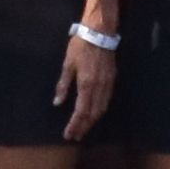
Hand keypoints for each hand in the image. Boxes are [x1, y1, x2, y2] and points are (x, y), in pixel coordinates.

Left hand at [58, 21, 122, 139]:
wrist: (100, 32)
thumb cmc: (80, 46)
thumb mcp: (68, 64)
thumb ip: (63, 85)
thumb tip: (57, 103)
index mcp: (86, 85)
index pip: (81, 111)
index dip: (75, 125)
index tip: (69, 134)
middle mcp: (99, 88)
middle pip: (93, 114)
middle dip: (84, 126)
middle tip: (76, 136)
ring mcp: (107, 84)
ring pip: (101, 109)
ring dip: (92, 121)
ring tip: (84, 128)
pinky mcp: (111, 79)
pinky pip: (106, 100)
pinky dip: (100, 110)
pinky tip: (95, 113)